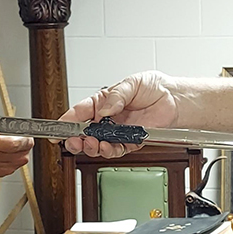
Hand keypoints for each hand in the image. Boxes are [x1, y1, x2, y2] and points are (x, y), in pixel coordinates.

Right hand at [60, 71, 177, 157]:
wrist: (175, 99)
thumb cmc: (154, 87)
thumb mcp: (132, 83)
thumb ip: (117, 96)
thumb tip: (105, 109)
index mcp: (102, 102)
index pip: (79, 112)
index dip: (66, 121)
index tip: (57, 129)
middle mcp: (108, 118)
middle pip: (85, 132)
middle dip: (76, 139)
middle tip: (74, 141)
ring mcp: (118, 131)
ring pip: (98, 144)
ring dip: (92, 147)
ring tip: (91, 144)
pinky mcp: (130, 141)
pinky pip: (117, 150)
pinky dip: (110, 151)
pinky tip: (107, 147)